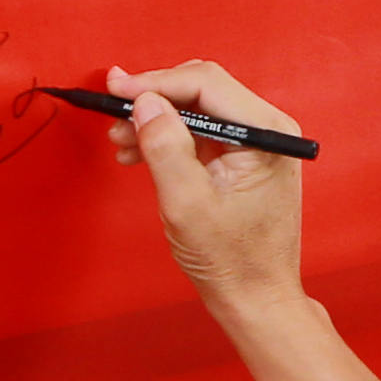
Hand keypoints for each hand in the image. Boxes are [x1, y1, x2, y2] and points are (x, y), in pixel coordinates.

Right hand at [104, 59, 309, 318]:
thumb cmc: (231, 259)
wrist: (256, 297)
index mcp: (267, 133)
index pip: (206, 83)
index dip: (156, 82)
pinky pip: (199, 131)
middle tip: (113, 115)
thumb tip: (144, 102)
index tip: (115, 91)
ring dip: (155, 118)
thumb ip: (165, 147)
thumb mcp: (187, 204)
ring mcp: (256, 143)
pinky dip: (166, 136)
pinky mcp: (242, 157)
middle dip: (154, 98)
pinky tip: (137, 152)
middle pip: (201, 88)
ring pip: (196, 108)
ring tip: (120, 141)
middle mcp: (268, 129)